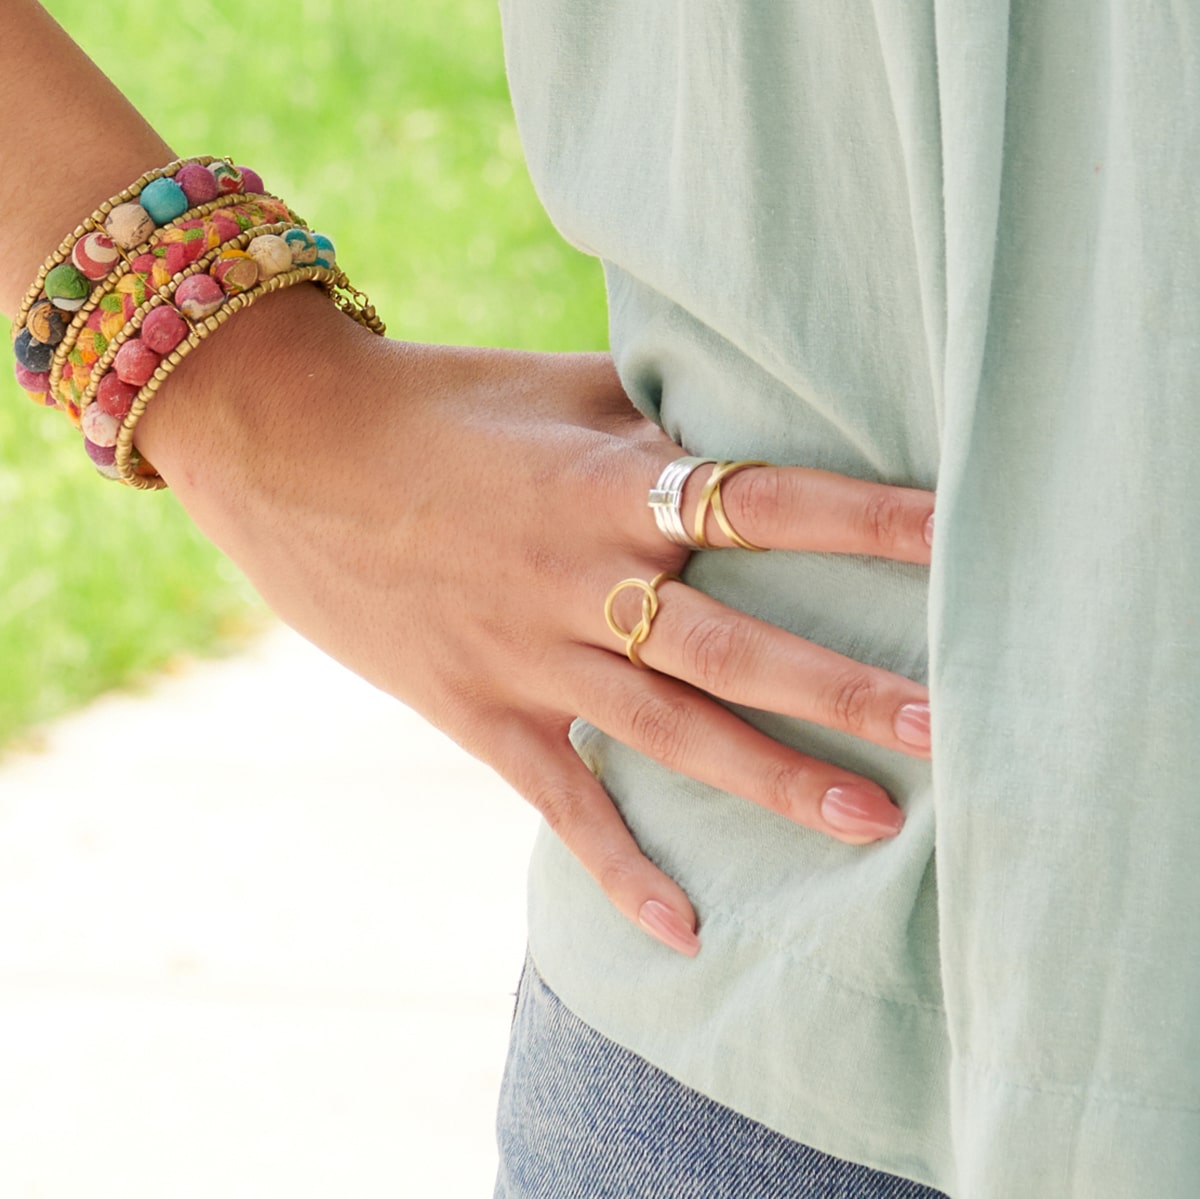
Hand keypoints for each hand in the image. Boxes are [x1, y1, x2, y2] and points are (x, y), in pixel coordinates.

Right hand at [137, 287, 934, 956]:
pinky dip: (621, 868)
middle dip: (844, 686)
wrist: (289, 450)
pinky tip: (686, 927)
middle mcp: (583, 575)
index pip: (765, 498)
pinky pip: (563, 800)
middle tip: (949, 726)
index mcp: (609, 480)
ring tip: (871, 821)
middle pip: (738, 640)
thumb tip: (746, 414)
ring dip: (772, 779)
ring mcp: (530, 652)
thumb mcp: (553, 389)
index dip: (866, 519)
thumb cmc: (433, 404)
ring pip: (671, 728)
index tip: (959, 539)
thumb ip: (654, 411)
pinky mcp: (478, 710)